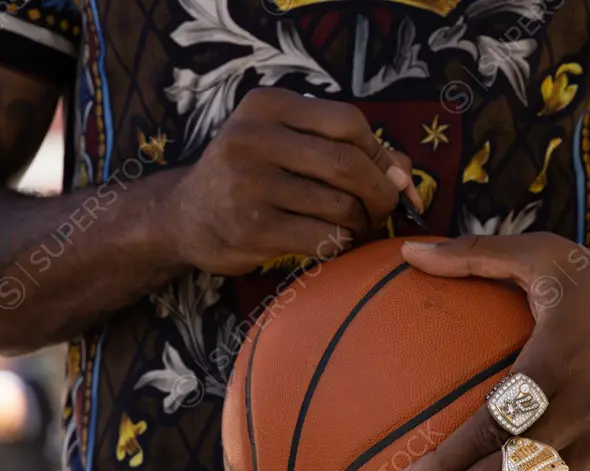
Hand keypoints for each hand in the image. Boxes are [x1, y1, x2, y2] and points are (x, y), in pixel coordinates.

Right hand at [173, 88, 421, 275]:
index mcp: (268, 106)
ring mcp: (251, 184)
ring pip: (340, 205)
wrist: (184, 218)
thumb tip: (405, 174)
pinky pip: (324, 237)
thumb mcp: (285, 145)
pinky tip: (333, 243)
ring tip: (354, 226)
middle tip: (383, 210)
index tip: (391, 177)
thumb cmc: (250, 178)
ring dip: (361, 223)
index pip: (348, 122)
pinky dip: (341, 244)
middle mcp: (254, 138)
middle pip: (348, 164)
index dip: (380, 154)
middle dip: (380, 193)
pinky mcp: (254, 228)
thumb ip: (345, 149)